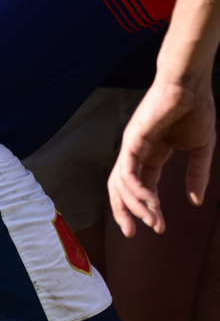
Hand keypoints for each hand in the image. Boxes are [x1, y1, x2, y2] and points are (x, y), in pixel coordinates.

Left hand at [109, 75, 215, 236]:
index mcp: (151, 155)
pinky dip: (137, 190)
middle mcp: (137, 153)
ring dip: (136, 206)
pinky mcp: (132, 140)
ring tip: (153, 221)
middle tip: (133, 233)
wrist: (191, 87)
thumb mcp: (200, 150)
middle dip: (125, 212)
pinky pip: (128, 171)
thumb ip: (197, 175)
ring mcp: (132, 146)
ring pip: (122, 184)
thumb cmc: (196, 111)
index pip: (141, 186)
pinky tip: (151, 203)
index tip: (158, 227)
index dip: (147, 208)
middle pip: (121, 188)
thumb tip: (196, 202)